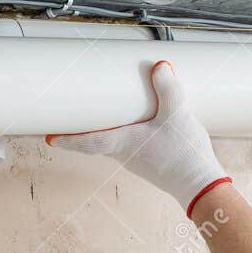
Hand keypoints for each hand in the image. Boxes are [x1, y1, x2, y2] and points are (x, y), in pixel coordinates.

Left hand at [48, 60, 230, 216]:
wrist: (202, 186)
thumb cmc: (185, 156)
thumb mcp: (178, 115)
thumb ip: (168, 89)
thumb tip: (159, 66)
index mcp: (123, 143)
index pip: (87, 141)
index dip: (67, 138)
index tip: (49, 137)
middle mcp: (125, 154)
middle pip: (95, 141)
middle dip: (81, 131)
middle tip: (68, 119)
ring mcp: (136, 160)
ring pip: (111, 144)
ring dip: (102, 132)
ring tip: (98, 115)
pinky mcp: (149, 162)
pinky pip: (128, 145)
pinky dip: (122, 134)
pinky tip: (132, 124)